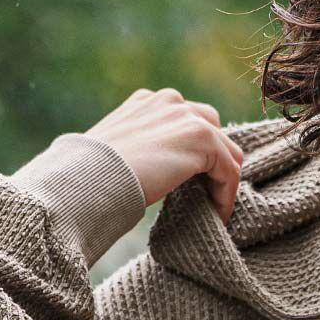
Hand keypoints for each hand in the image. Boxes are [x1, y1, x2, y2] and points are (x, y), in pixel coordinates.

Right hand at [82, 88, 245, 226]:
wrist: (89, 178)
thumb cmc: (93, 176)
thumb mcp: (118, 154)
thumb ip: (144, 151)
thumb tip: (154, 172)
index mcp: (147, 102)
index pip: (187, 123)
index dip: (196, 157)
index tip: (195, 190)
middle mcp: (169, 101)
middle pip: (213, 130)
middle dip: (215, 165)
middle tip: (208, 199)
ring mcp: (186, 115)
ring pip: (226, 152)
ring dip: (224, 184)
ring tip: (215, 213)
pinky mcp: (202, 137)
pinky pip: (230, 170)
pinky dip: (227, 196)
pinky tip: (218, 217)